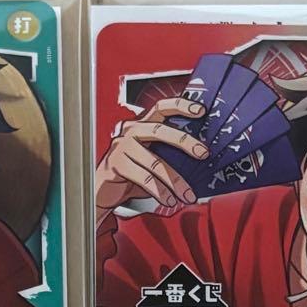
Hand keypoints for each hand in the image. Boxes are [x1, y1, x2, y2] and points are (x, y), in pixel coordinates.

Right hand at [95, 98, 208, 213]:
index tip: (201, 111)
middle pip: (160, 131)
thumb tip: (199, 160)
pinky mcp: (116, 163)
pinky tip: (168, 200)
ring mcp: (122, 146)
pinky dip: (159, 192)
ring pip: (155, 162)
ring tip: (187, 195)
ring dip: (175, 181)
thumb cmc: (131, 174)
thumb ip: (169, 154)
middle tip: (203, 153)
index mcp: (142, 124)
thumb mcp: (152, 159)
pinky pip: (144, 178)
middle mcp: (131, 131)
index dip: (181, 106)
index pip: (162, 107)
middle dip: (184, 141)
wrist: (103, 190)